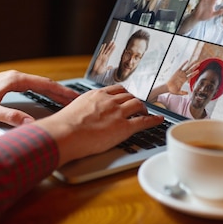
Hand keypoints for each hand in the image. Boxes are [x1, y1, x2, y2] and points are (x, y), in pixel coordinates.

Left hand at [0, 70, 78, 125]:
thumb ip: (10, 117)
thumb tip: (30, 124)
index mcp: (15, 80)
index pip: (45, 85)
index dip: (63, 92)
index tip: (76, 98)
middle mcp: (15, 77)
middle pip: (45, 84)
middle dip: (63, 92)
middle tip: (79, 101)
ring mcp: (11, 79)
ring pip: (39, 85)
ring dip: (54, 92)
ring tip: (67, 101)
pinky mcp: (7, 84)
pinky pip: (32, 87)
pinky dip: (44, 92)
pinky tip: (47, 99)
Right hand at [40, 85, 163, 164]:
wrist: (65, 133)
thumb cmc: (64, 126)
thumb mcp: (73, 110)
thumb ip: (82, 110)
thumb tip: (78, 117)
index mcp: (96, 95)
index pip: (115, 90)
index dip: (123, 94)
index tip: (125, 97)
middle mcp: (109, 100)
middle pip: (128, 96)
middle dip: (134, 100)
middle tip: (137, 106)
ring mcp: (118, 113)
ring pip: (137, 104)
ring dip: (143, 108)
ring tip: (145, 112)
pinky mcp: (124, 127)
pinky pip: (144, 121)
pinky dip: (153, 120)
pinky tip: (158, 120)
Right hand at [90, 41, 114, 75]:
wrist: (95, 73)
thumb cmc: (99, 71)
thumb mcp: (105, 69)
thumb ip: (108, 67)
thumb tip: (112, 67)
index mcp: (106, 59)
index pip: (110, 53)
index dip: (112, 49)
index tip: (115, 45)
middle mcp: (104, 57)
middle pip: (108, 50)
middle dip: (111, 46)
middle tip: (114, 42)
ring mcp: (101, 56)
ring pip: (106, 50)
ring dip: (108, 46)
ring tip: (111, 42)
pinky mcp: (98, 57)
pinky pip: (101, 51)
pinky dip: (102, 48)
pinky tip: (104, 44)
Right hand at [166, 60, 200, 94]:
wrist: (167, 87)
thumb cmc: (172, 90)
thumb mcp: (179, 92)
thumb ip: (183, 92)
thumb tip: (188, 93)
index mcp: (184, 80)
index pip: (191, 75)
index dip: (195, 73)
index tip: (199, 70)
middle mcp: (183, 76)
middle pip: (191, 70)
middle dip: (195, 67)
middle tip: (199, 63)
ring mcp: (180, 73)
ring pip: (187, 68)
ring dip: (191, 64)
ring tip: (195, 61)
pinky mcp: (176, 71)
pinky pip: (181, 66)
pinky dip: (184, 63)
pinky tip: (187, 60)